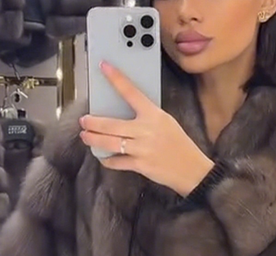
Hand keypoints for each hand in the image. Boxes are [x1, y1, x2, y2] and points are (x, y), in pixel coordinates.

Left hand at [79, 62, 214, 196]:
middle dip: (93, 122)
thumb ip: (147, 117)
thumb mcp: (166, 122)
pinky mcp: (140, 165)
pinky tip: (103, 157)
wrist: (191, 169)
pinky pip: (117, 162)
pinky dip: (107, 160)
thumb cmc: (179, 145)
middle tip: (84, 120)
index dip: (116, 78)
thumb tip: (125, 114)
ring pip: (110, 143)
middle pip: (111, 124)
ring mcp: (142, 149)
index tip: (104, 67)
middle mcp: (145, 130)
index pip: (131, 92)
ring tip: (85, 136)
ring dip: (94, 139)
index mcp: (153, 115)